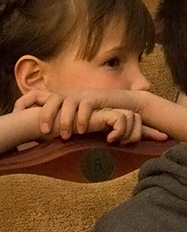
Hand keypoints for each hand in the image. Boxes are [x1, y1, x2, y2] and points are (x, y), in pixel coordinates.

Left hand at [15, 88, 135, 137]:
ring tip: (65, 136)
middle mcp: (69, 94)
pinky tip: (82, 130)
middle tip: (45, 132)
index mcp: (61, 99)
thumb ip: (61, 123)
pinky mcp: (95, 96)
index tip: (16, 114)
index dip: (24, 102)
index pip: (37, 95)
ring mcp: (82, 94)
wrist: (125, 105)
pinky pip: (84, 105)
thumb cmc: (99, 116)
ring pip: (66, 102)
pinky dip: (82, 118)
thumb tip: (40, 138)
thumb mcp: (76, 119)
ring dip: (64, 120)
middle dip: (45, 115)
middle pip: (50, 99)